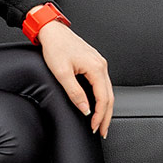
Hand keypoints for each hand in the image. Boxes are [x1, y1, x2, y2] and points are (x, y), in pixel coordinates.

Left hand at [35, 19, 113, 137]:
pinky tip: (97, 105)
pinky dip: (101, 97)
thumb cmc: (55, 47)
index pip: (103, 98)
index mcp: (96, 68)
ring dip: (105, 108)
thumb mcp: (62, 73)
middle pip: (109, 97)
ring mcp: (99, 64)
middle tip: (102, 131)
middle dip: (106, 116)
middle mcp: (101, 65)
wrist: (52, 31)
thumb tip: (86, 109)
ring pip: (107, 91)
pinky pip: (102, 84)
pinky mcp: (94, 63)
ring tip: (100, 122)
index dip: (100, 115)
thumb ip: (75, 92)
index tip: (95, 127)